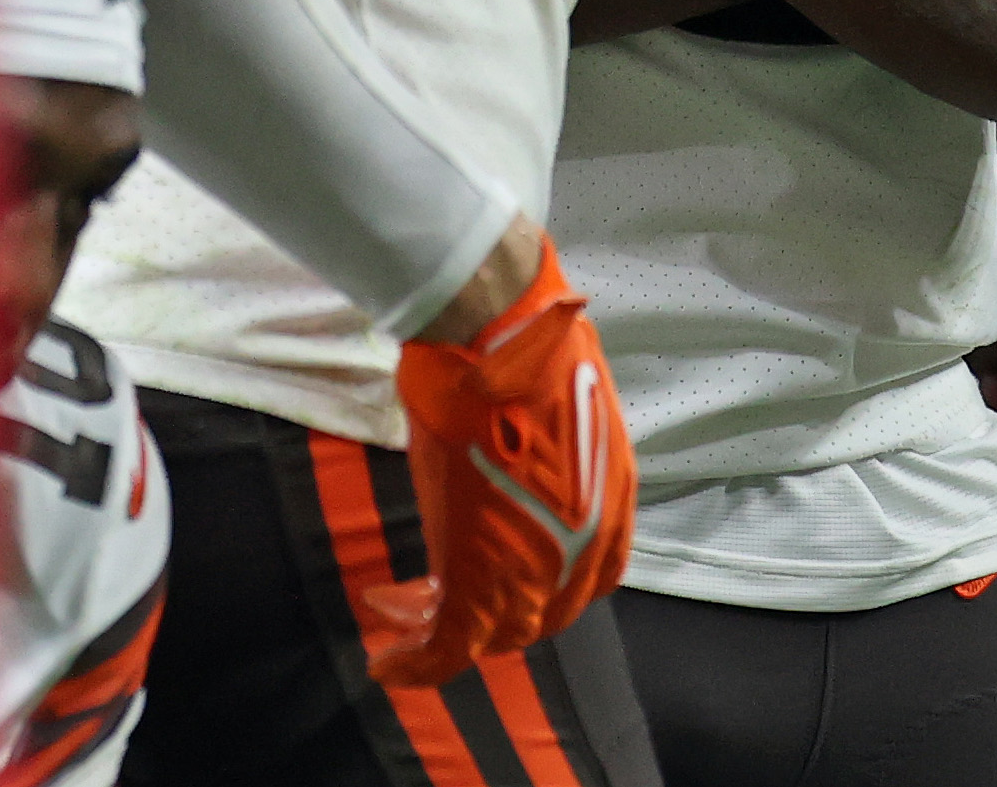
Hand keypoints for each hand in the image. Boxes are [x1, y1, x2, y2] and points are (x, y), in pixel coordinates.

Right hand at [367, 236, 632, 686]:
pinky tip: (383, 660)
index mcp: (612, 497)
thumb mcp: (558, 405)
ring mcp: (535, 561)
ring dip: (444, 630)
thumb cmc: (520, 348)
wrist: (495, 333)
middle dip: (492, 613)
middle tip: (440, 595)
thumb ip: (551, 448)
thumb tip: (521, 434)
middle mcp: (586, 539)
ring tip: (400, 608)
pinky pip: (446, 645)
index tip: (507, 581)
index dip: (550, 591)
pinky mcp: (476, 574)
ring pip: (494, 634)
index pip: (593, 577)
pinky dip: (414, 662)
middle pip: (543, 613)